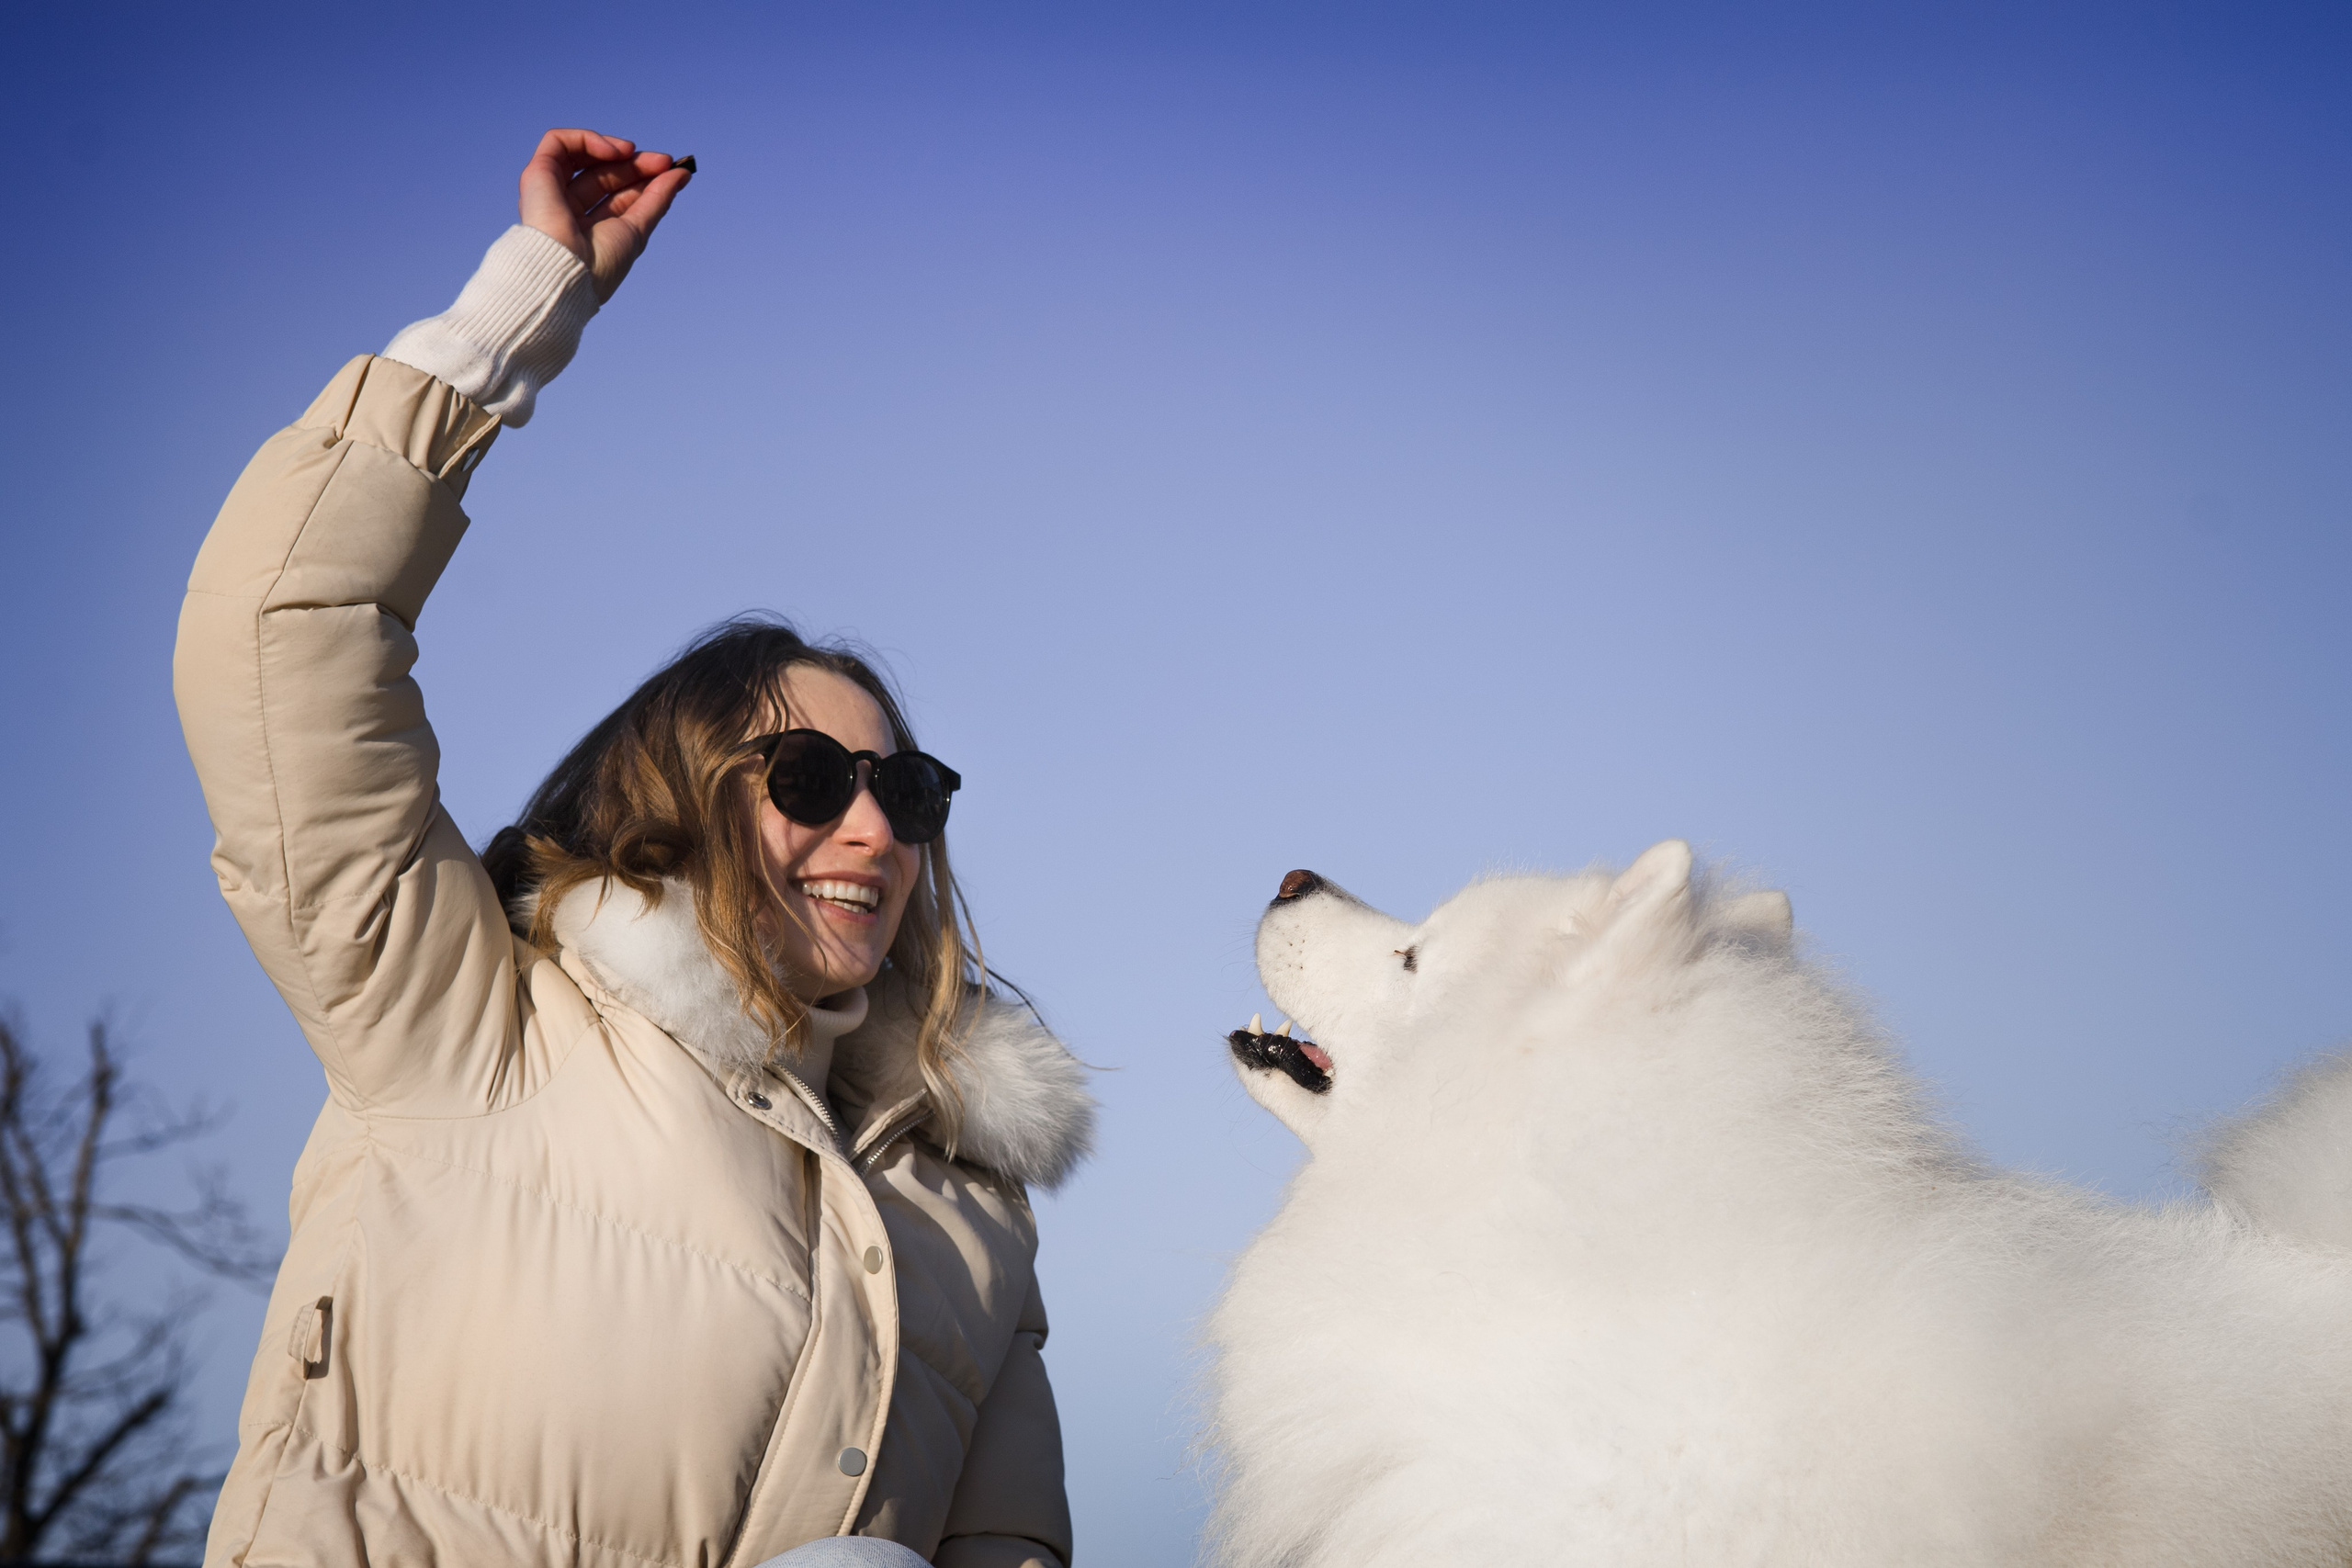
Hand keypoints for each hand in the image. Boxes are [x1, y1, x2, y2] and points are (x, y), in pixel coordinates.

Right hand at [517, 129, 691, 302]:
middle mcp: (568, 209)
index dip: (645, 179)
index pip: (619, 194)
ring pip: (583, 155)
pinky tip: (612, 152)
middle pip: (605, 174)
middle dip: (636, 164)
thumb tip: (682, 175)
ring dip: (613, 149)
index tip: (672, 171)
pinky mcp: (536, 175)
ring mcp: (550, 192)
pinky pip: (558, 142)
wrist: (567, 273)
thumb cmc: (600, 265)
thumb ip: (658, 200)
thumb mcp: (637, 229)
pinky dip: (587, 139)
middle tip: (664, 161)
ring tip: (633, 153)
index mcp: (589, 228)